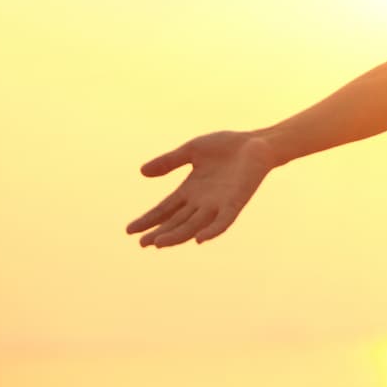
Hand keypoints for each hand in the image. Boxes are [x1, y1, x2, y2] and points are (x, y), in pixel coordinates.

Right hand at [126, 129, 274, 247]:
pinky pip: (223, 221)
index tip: (129, 230)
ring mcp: (218, 204)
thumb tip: (142, 172)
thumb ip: (169, 162)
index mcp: (190, 190)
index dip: (148, 220)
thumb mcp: (192, 150)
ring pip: (194, 225)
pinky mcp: (235, 202)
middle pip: (176, 222)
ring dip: (177, 236)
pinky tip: (200, 239)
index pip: (164, 209)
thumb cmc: (226, 146)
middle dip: (159, 233)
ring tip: (159, 243)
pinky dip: (212, 230)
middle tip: (142, 243)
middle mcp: (201, 201)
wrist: (256, 143)